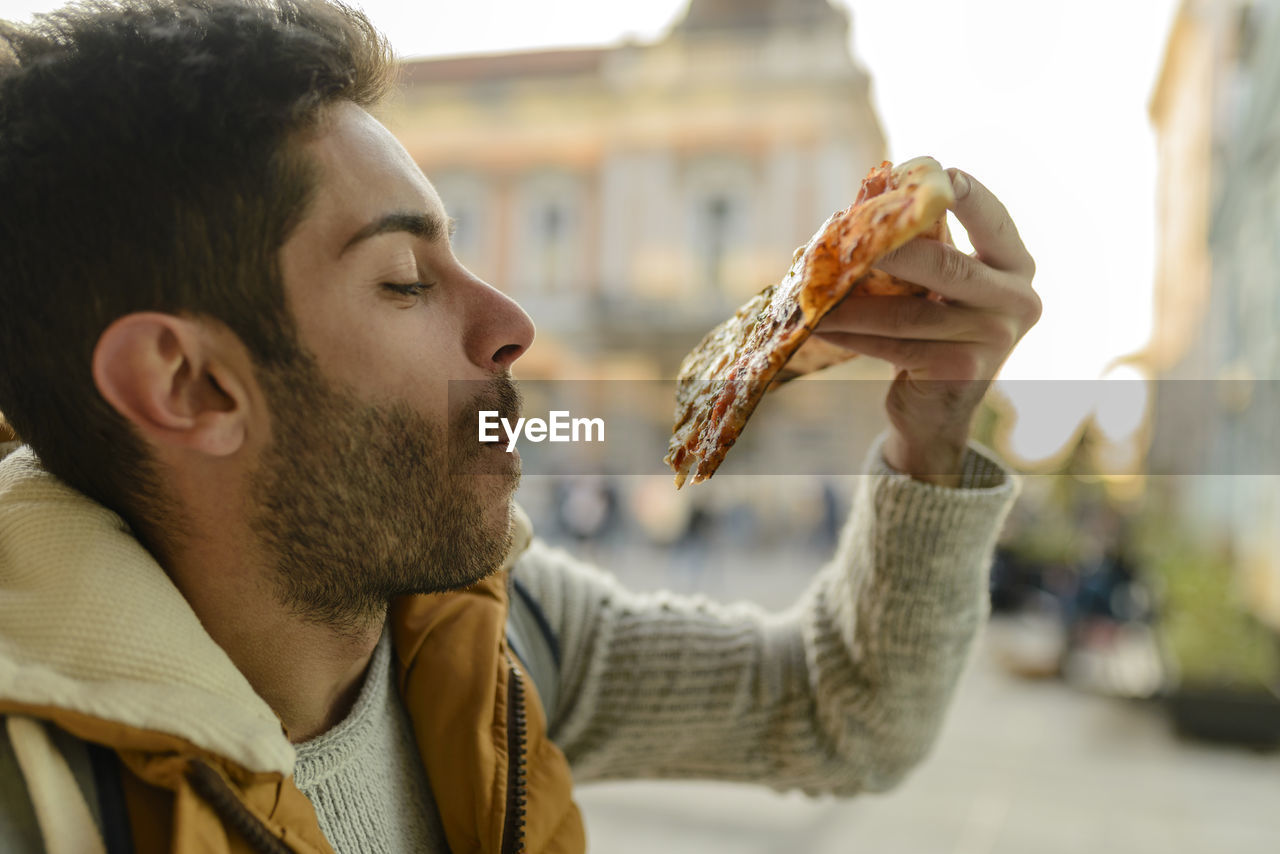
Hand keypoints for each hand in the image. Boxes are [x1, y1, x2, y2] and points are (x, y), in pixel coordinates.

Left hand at [814, 169, 1039, 485]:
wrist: (936, 410)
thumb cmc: (933, 329)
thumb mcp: (939, 285)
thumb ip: (923, 246)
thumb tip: (869, 196)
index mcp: (1017, 266)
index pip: (995, 220)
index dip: (969, 195)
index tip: (939, 170)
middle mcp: (1018, 301)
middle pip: (948, 267)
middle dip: (895, 249)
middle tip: (851, 234)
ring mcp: (993, 340)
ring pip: (911, 312)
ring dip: (853, 301)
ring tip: (814, 290)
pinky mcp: (960, 371)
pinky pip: (895, 344)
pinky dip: (853, 332)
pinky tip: (820, 323)